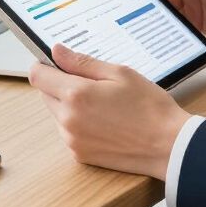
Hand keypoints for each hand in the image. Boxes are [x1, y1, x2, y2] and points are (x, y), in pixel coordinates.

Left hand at [29, 43, 191, 179]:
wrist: (167, 145)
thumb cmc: (149, 106)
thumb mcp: (120, 73)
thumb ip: (82, 62)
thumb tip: (57, 51)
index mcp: (76, 95)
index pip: (38, 75)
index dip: (45, 64)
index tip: (57, 62)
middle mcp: (68, 120)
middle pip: (46, 94)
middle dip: (62, 84)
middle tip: (94, 83)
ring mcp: (72, 140)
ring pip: (58, 114)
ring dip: (71, 106)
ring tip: (104, 105)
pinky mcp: (80, 155)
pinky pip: (69, 132)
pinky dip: (80, 124)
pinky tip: (105, 121)